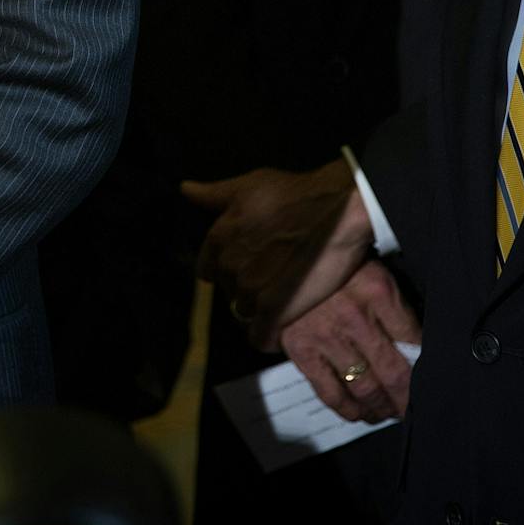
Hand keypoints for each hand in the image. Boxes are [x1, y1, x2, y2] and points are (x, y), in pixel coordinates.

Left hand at [183, 159, 373, 348]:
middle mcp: (229, 266)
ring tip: (283, 297)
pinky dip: (268, 336)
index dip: (228, 269)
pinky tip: (280, 327)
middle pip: (228, 292)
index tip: (249, 265)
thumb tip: (185, 189)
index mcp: (218, 238)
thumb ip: (213, 194)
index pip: (208, 270)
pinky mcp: (276, 310)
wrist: (338, 211)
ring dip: (259, 310)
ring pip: (244, 314)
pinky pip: (260, 338)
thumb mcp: (248, 186)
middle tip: (273, 277)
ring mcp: (251, 290)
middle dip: (245, 287)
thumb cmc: (294, 194)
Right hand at [277, 261, 418, 423]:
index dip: (427, 369)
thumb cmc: (331, 264)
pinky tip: (360, 413)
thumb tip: (414, 347)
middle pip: (394, 373)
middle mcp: (354, 317)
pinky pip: (330, 392)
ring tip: (389, 413)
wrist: (279, 256)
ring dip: (382, 408)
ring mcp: (326, 337)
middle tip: (414, 409)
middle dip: (408, 399)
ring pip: (365, 388)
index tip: (431, 382)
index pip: (414, 342)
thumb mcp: (371, 271)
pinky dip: (348, 410)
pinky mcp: (301, 350)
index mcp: (378, 291)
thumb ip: (393, 305)